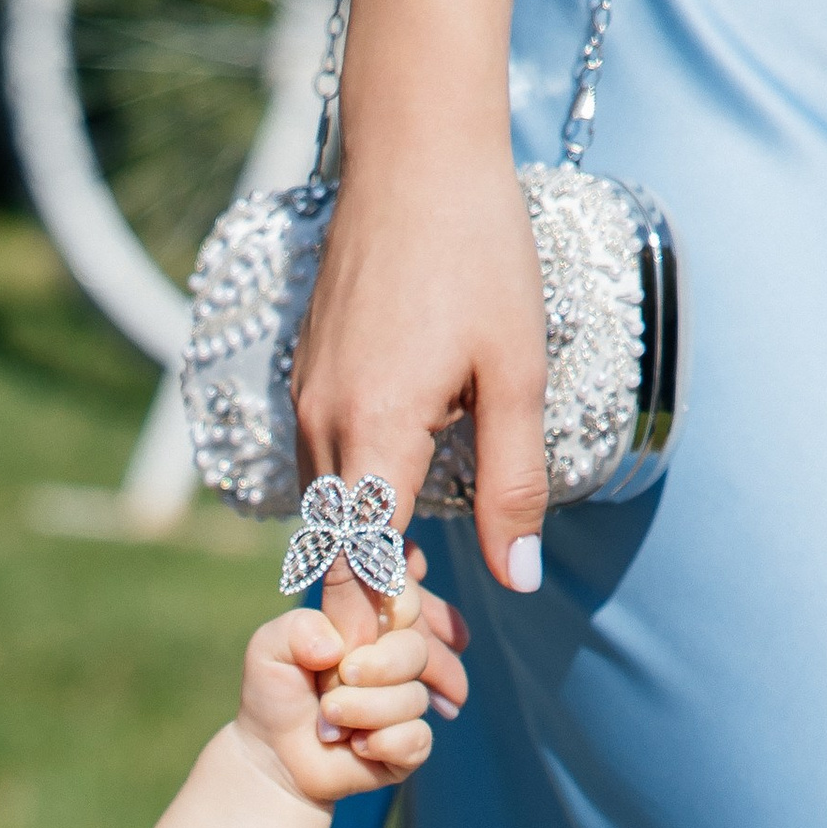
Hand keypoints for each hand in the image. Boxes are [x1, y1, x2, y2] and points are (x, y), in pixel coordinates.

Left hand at [236, 563, 469, 807]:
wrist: (271, 756)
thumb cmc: (274, 695)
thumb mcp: (269, 649)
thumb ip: (299, 628)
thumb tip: (336, 648)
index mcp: (367, 628)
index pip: (404, 599)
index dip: (398, 605)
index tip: (368, 625)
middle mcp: (392, 662)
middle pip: (416, 649)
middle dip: (378, 666)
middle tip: (342, 677)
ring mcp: (403, 704)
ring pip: (413, 697)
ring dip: (365, 710)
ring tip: (329, 719)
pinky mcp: (407, 745)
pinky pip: (418, 738)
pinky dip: (384, 743)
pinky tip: (357, 747)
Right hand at [290, 158, 549, 633]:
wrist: (415, 151)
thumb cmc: (478, 249)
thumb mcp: (519, 372)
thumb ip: (514, 484)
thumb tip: (517, 580)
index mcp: (374, 435)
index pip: (358, 571)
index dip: (382, 633)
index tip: (416, 676)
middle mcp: (322, 428)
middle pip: (333, 557)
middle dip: (375, 613)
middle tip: (429, 661)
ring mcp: (307, 403)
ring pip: (325, 516)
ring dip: (363, 560)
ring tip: (419, 596)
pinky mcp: (307, 380)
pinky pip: (323, 472)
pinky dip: (353, 510)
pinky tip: (394, 517)